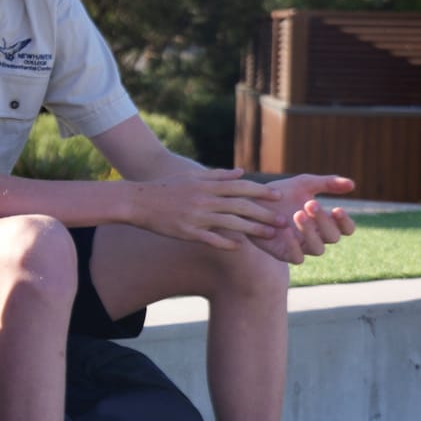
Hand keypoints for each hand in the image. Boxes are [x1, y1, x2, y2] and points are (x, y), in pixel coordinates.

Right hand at [129, 168, 284, 249]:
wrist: (137, 201)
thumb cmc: (166, 188)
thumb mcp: (191, 177)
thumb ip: (217, 175)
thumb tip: (241, 172)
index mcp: (206, 185)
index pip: (240, 187)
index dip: (261, 191)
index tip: (279, 197)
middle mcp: (204, 200)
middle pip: (241, 206)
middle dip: (264, 213)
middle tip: (283, 221)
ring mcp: (196, 217)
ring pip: (232, 223)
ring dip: (254, 230)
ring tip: (271, 235)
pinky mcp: (187, 232)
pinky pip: (212, 239)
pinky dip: (227, 243)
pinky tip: (240, 247)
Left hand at [247, 175, 356, 264]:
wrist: (249, 201)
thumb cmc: (279, 194)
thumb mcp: (303, 184)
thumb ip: (327, 183)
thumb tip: (353, 184)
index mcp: (324, 222)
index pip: (346, 229)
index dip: (345, 222)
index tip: (337, 209)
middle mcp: (315, 237)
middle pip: (332, 237)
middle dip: (324, 221)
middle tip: (310, 204)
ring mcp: (300, 246)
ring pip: (317, 249)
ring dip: (311, 232)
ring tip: (298, 214)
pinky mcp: (282, 253)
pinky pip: (296, 258)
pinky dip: (294, 246)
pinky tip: (286, 230)